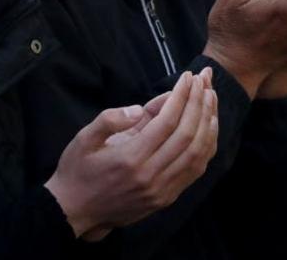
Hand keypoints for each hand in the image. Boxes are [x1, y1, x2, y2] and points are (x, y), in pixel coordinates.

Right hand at [45, 70, 217, 238]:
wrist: (76, 210)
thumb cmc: (78, 169)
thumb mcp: (83, 138)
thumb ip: (109, 119)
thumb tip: (139, 108)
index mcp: (129, 158)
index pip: (166, 122)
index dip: (181, 96)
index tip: (187, 77)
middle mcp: (150, 176)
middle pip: (187, 135)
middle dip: (198, 104)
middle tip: (204, 80)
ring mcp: (161, 190)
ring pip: (197, 154)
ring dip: (207, 123)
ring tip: (211, 97)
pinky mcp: (166, 198)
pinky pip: (195, 170)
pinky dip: (207, 146)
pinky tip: (209, 127)